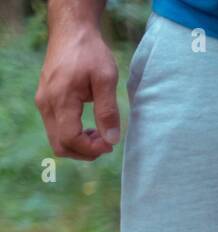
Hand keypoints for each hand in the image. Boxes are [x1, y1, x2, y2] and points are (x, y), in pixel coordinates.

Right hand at [35, 24, 119, 160]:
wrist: (72, 31)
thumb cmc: (90, 52)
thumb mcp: (106, 80)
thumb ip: (108, 111)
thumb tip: (112, 140)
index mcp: (60, 99)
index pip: (70, 139)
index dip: (91, 149)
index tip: (110, 144)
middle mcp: (46, 104)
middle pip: (60, 145)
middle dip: (85, 151)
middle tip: (106, 142)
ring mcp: (43, 102)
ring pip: (57, 139)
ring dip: (79, 144)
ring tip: (100, 134)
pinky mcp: (46, 100)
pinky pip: (56, 128)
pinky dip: (73, 135)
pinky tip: (90, 128)